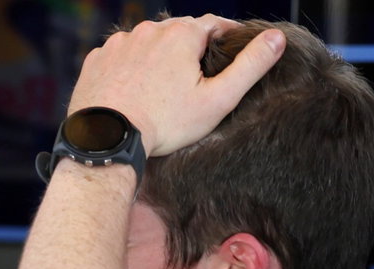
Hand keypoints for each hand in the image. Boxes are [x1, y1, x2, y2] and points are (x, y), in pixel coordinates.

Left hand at [68, 15, 285, 156]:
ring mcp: (119, 43)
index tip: (231, 50)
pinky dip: (129, 67)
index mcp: (182, 34)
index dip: (226, 36)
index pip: (214, 24)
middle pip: (178, 33)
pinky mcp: (96, 59)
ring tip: (163, 84)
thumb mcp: (217, 99)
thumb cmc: (164, 123)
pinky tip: (134, 88)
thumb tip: (276, 38)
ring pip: (147, 43)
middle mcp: (148, 30)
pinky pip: (120, 56)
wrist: (107, 139)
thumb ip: (250, 66)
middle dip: (189, 48)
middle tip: (196, 73)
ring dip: (157, 56)